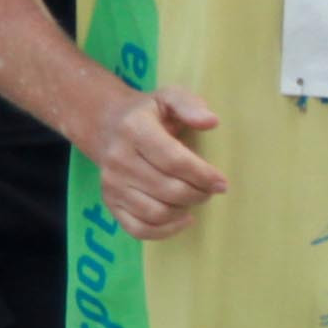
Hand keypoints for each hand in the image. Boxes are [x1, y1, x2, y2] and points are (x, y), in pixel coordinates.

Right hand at [88, 87, 227, 239]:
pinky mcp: (109, 202)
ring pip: (155, 212)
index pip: (173, 160)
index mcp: (134, 129)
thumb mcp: (168, 96)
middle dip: (198, 194)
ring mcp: (111, 184)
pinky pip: (138, 229)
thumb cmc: (147, 113)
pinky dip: (165, 231)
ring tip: (195, 198)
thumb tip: (211, 122)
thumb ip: (190, 105)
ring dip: (184, 210)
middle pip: (167, 189)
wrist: (106, 125)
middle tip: (211, 189)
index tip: (222, 182)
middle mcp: (118, 158)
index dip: (202, 175)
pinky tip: (182, 218)